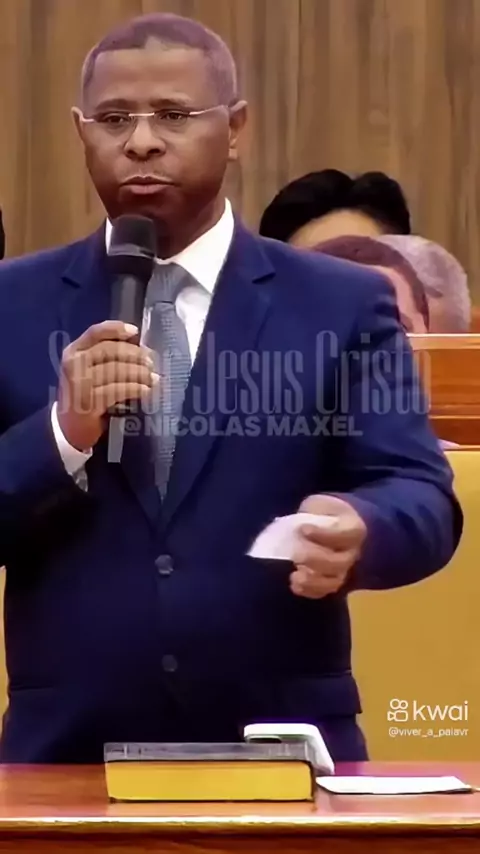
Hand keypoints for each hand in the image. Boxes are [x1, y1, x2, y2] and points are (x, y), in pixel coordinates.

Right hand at [57, 321, 158, 450]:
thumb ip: (106, 357)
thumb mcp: (88, 370)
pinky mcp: (88, 402)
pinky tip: (146, 390)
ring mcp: (79, 384)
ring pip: (115, 371)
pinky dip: (134, 389)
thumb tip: (142, 348)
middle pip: (109, 350)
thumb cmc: (84, 393)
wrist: (68, 426)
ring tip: (153, 378)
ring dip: (139, 373)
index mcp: (73, 351)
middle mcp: (74, 364)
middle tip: (151, 362)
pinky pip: (116, 390)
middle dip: (134, 355)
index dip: (116, 329)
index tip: (135, 332)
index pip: (95, 332)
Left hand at [290, 495, 366, 598]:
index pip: (344, 534)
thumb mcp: (322, 504)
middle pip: (339, 562)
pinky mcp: (333, 582)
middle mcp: (354, 553)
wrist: (340, 526)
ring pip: (334, 582)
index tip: (303, 529)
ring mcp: (345, 570)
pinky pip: (324, 592)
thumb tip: (296, 526)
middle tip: (295, 553)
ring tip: (295, 575)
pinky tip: (295, 583)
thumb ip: (313, 513)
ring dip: (312, 581)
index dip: (324, 533)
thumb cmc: (328, 513)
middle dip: (315, 559)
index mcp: (355, 528)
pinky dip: (309, 591)